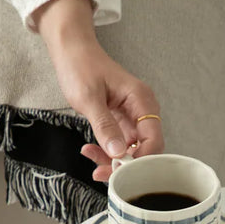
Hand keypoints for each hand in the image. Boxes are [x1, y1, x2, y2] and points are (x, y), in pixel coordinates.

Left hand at [34, 0, 163, 181]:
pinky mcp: (120, 120)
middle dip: (125, 164)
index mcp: (141, 100)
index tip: (120, 169)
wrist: (71, 51)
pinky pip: (120, 143)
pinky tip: (90, 149)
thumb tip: (117, 152)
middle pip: (144, 148)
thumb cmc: (81, 66)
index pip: (153, 139)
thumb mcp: (89, 97)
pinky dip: (106, 150)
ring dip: (113, 160)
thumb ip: (104, 125)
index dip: (140, 159)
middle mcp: (141, 109)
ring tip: (91, 157)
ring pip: (131, 149)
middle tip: (101, 171)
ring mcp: (131, 116)